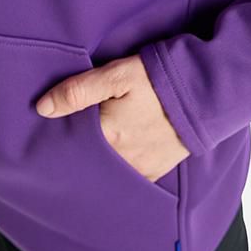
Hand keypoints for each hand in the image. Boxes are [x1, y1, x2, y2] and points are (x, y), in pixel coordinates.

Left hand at [35, 54, 189, 181]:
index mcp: (109, 135)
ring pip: (106, 169)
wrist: (208, 93)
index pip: (70, 142)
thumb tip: (42, 108)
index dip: (59, 134)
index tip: (49, 128)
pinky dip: (117, 167)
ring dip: (97, 159)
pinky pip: (126, 176)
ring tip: (92, 142)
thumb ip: (79, 91)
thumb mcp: (118, 74)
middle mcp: (123, 159)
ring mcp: (140, 169)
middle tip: (68, 134)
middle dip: (77, 149)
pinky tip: (113, 153)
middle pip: (87, 159)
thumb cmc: (161, 78)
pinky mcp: (155, 172)